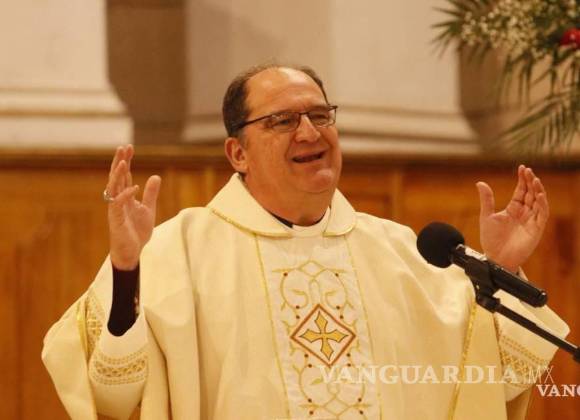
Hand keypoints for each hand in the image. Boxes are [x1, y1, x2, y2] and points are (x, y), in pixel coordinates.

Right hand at [105, 145, 160, 269]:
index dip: (126, 161)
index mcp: (125, 196)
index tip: (129, 147)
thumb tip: (155, 176)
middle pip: (116, 177)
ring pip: (113, 188)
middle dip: (119, 161)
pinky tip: (134, 187)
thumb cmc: (137, 231)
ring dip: (117, 175)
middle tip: (123, 147)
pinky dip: (126, 195)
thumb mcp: (148, 209)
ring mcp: (115, 209)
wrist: (132, 251)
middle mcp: (118, 199)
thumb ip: (151, 193)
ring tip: (122, 162)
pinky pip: (118, 204)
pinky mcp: (116, 219)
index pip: (124, 175)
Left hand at [476, 165, 548, 272]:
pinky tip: (539, 195)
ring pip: (538, 202)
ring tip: (535, 180)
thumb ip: (486, 200)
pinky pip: (542, 215)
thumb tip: (480, 182)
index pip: (521, 191)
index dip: (522, 180)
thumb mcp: (486, 216)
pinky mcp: (536, 229)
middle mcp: (524, 213)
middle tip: (528, 171)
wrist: (495, 258)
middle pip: (530, 194)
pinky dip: (542, 205)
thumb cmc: (491, 240)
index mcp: (513, 209)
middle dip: (531, 182)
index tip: (522, 168)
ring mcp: (531, 221)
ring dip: (538, 191)